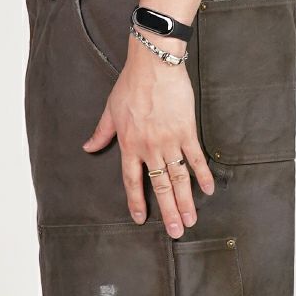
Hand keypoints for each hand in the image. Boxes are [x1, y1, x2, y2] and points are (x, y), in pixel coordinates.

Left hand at [82, 35, 213, 237]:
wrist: (154, 64)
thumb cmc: (131, 85)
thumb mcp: (110, 110)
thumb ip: (101, 133)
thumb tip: (87, 147)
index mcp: (130, 146)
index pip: (132, 181)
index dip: (136, 202)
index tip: (140, 219)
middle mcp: (150, 149)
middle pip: (160, 187)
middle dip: (168, 212)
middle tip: (175, 232)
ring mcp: (170, 141)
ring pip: (179, 178)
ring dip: (186, 201)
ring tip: (191, 220)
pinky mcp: (187, 130)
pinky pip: (196, 157)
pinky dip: (203, 174)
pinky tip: (209, 190)